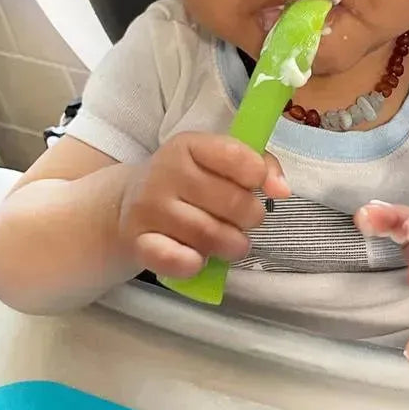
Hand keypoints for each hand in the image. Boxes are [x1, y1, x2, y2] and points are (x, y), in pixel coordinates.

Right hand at [119, 132, 289, 278]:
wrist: (127, 203)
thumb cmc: (189, 181)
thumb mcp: (219, 161)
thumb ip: (260, 165)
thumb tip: (281, 189)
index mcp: (189, 145)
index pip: (235, 155)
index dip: (257, 175)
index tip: (256, 186)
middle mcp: (165, 172)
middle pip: (231, 201)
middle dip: (251, 216)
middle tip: (247, 220)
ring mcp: (149, 208)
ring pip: (209, 234)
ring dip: (233, 244)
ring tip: (233, 242)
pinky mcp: (138, 242)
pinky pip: (174, 259)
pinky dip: (194, 264)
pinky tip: (201, 260)